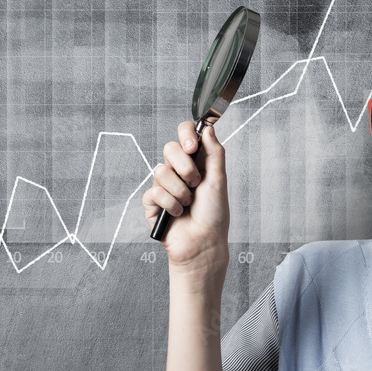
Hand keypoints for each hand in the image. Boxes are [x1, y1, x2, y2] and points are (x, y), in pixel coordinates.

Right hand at [142, 121, 229, 272]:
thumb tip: (208, 128)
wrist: (203, 243)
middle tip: (195, 183)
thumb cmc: (214, 215)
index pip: (185, 134)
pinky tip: (177, 213)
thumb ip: (214, 151)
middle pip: (169, 148)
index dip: (185, 134)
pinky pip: (154, 192)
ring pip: (161, 172)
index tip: (192, 146)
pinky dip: (170, 205)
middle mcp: (178, 170)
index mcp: (196, 161)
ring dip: (180, 191)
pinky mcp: (152, 202)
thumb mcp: (219, 179)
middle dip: (185, 168)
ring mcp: (164, 185)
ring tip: (188, 204)